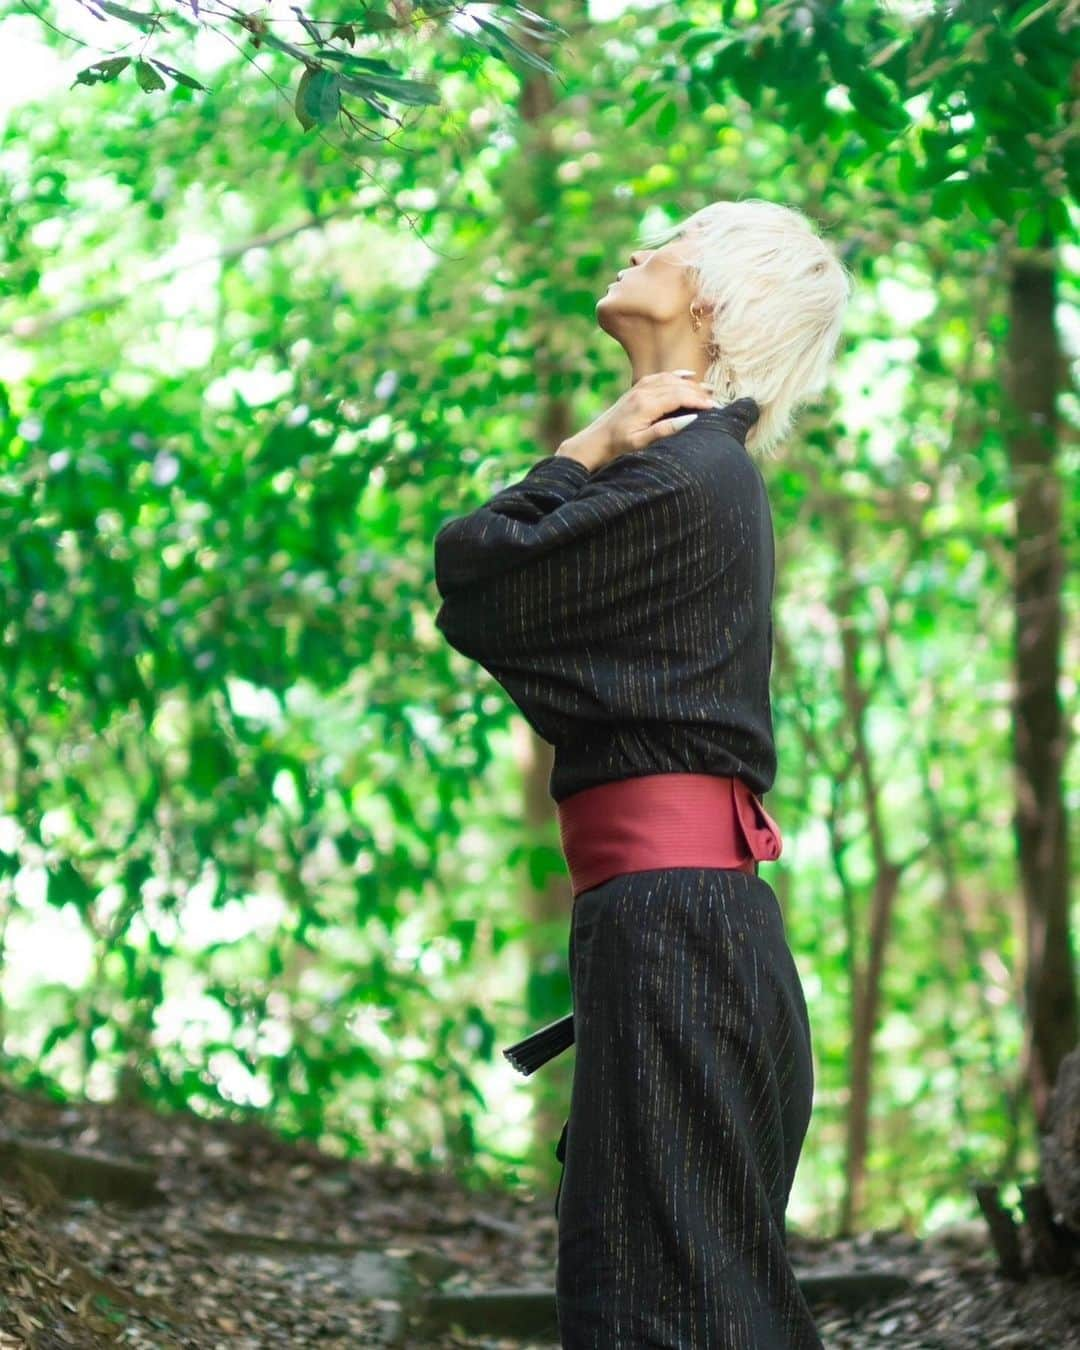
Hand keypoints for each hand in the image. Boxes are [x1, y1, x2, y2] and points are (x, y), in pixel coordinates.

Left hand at [556, 371, 717, 471]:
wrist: (594, 442)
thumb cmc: (617, 447)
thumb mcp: (641, 443)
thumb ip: (665, 430)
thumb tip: (690, 419)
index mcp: (646, 405)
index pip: (679, 396)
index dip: (698, 401)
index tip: (715, 408)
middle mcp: (643, 392)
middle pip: (678, 386)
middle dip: (699, 393)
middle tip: (717, 401)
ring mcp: (639, 389)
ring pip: (670, 380)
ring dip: (690, 384)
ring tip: (708, 390)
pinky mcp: (636, 390)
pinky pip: (660, 377)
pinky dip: (676, 376)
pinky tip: (687, 376)